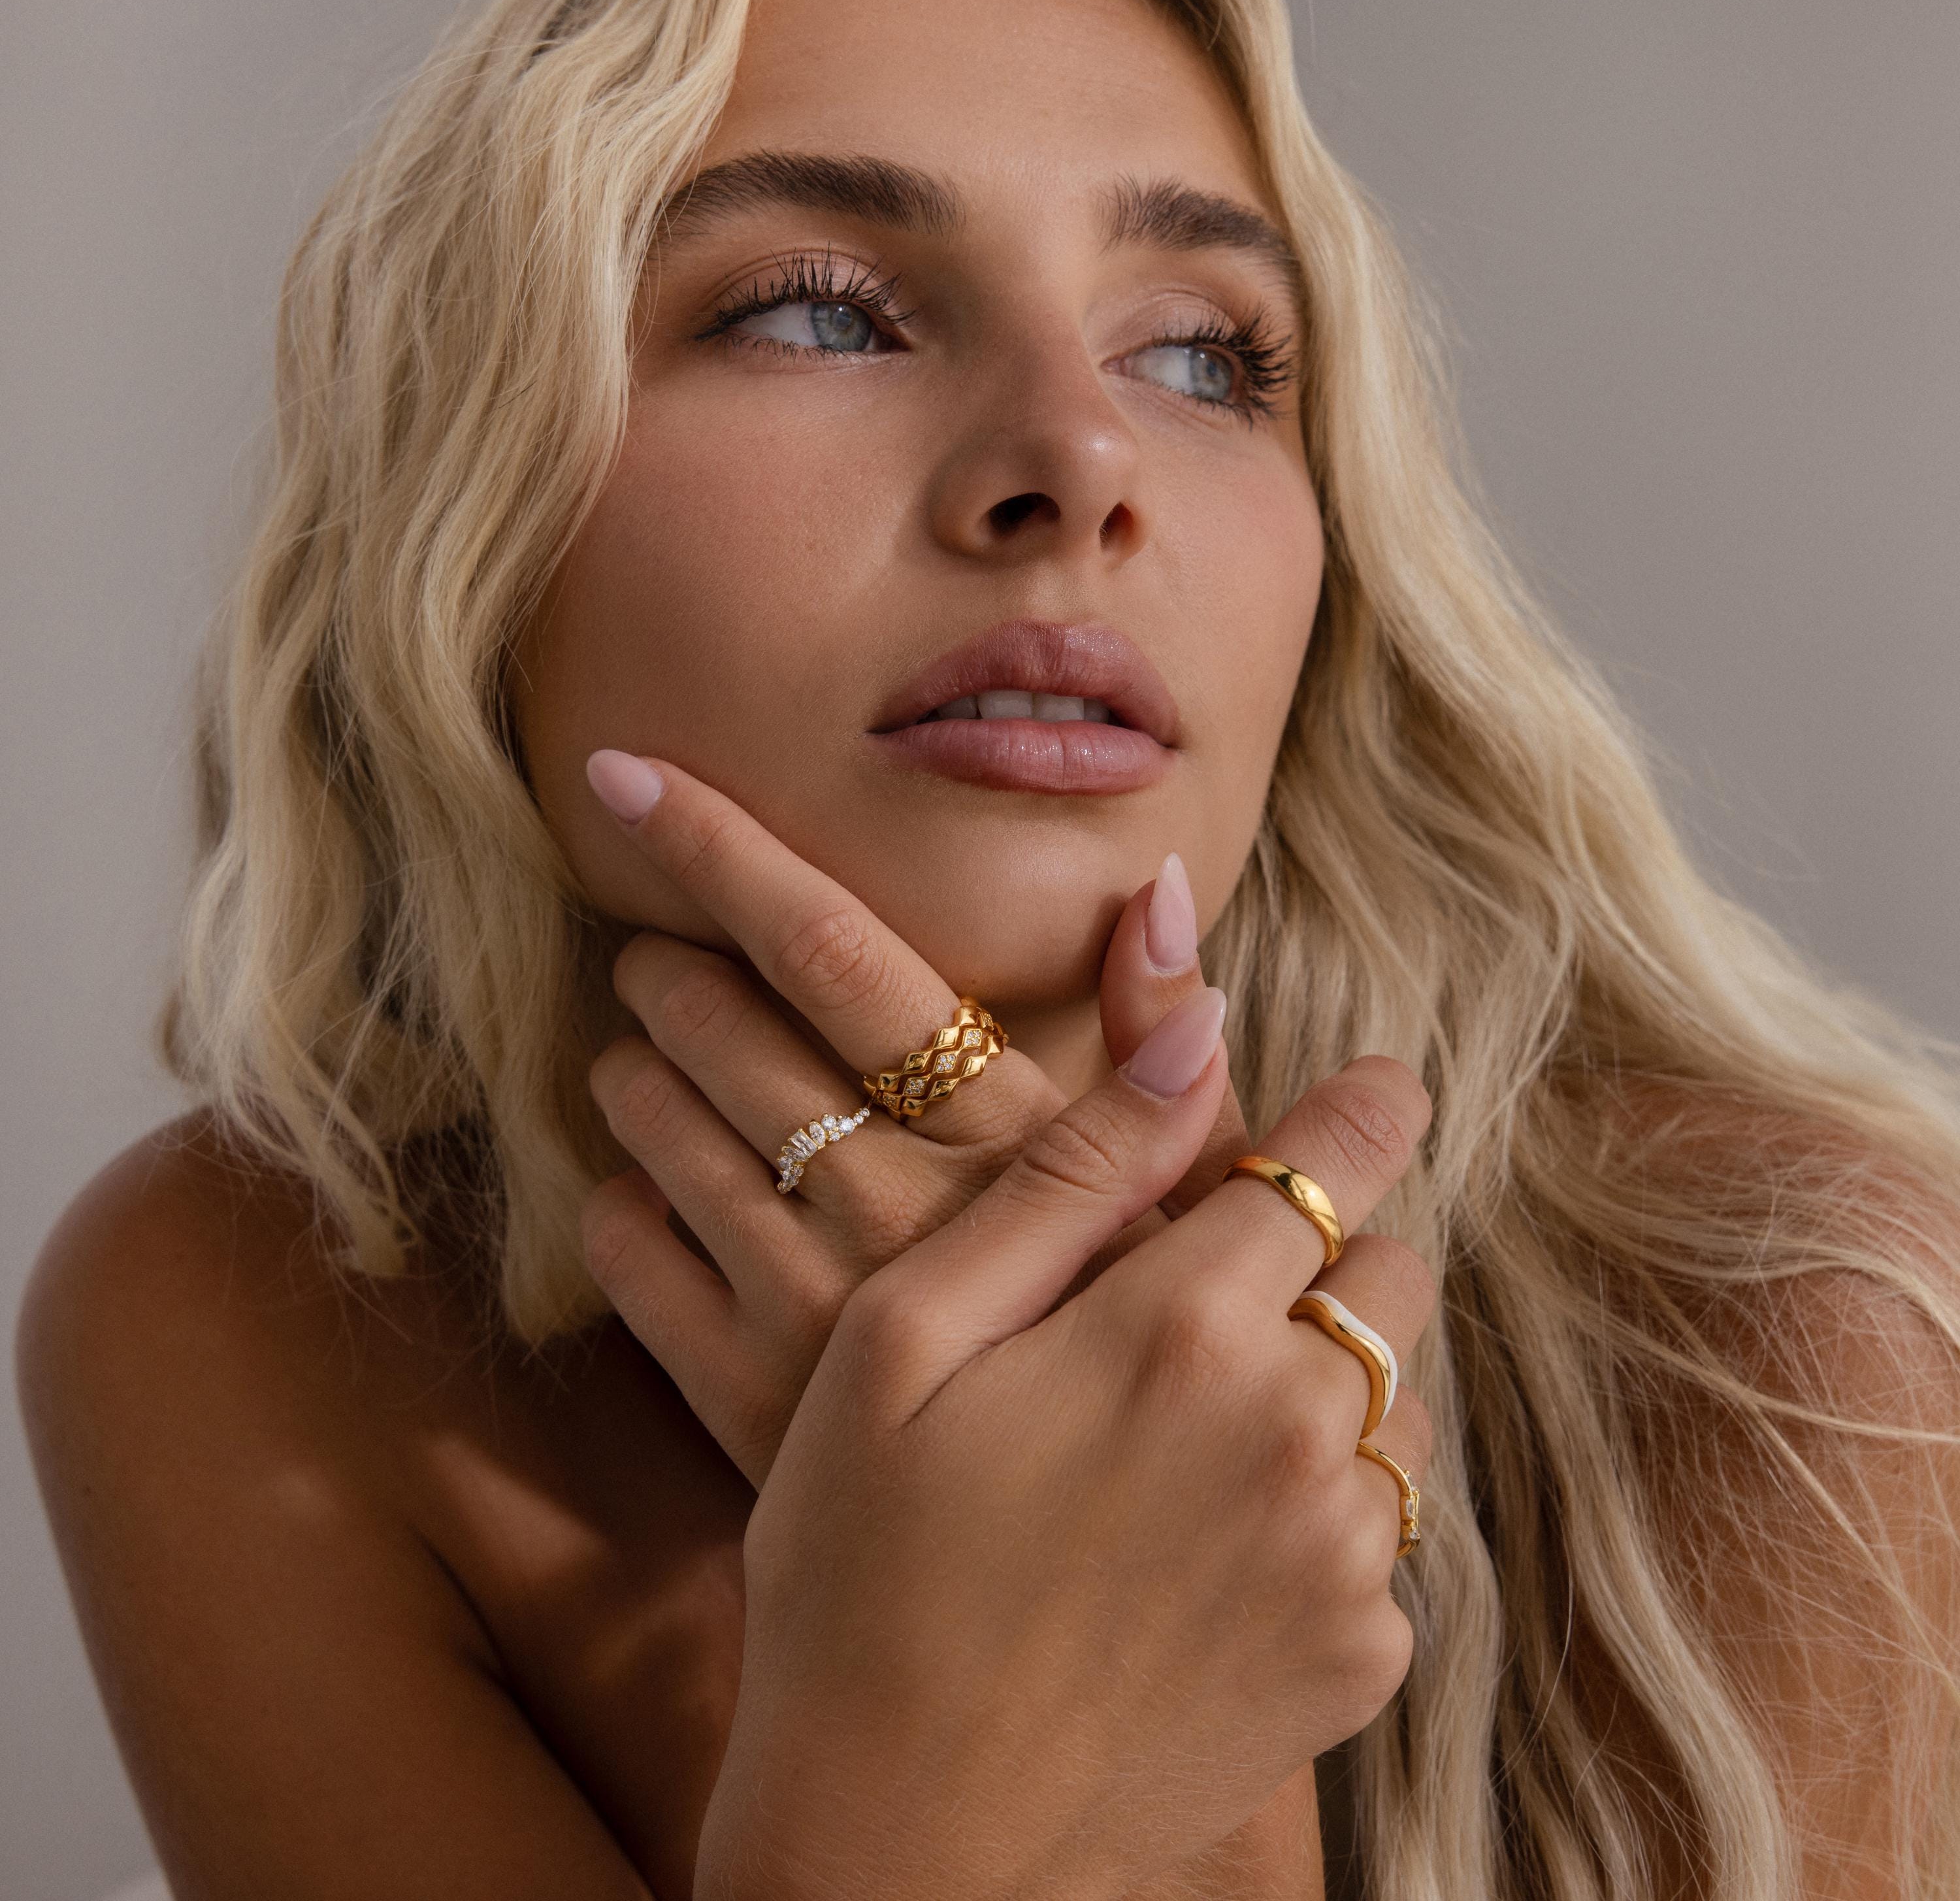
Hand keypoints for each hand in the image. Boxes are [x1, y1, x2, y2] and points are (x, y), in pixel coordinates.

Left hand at [581, 751, 1250, 1487]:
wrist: (1076, 1565)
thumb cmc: (1135, 1336)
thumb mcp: (1183, 1187)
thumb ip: (1163, 1033)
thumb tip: (1160, 883)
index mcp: (996, 1133)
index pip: (837, 953)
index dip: (723, 852)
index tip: (625, 774)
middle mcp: (891, 1204)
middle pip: (716, 1029)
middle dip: (666, 973)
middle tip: (660, 964)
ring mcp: (805, 1304)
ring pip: (655, 1133)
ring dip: (633, 1075)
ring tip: (645, 1060)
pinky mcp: (739, 1395)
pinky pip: (628, 1258)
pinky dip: (620, 1206)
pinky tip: (653, 1191)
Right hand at [693, 997, 1436, 1900]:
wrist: (898, 1843)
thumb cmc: (863, 1567)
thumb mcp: (907, 1339)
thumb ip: (1069, 1174)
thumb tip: (1198, 1025)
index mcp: (1181, 1330)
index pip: (1338, 1163)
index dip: (1365, 1109)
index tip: (1381, 1084)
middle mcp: (1297, 1434)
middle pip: (1388, 1277)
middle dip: (1322, 1261)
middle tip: (1202, 1304)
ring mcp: (1343, 1560)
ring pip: (1396, 1402)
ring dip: (1326, 1387)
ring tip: (1185, 1440)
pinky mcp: (1358, 1662)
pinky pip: (1384, 1533)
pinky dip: (1318, 1512)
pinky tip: (1195, 1555)